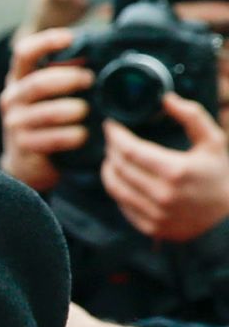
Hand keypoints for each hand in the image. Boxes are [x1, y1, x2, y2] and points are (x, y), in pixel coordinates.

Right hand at [0, 26, 93, 190]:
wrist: (27, 164)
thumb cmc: (47, 122)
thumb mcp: (48, 95)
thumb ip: (64, 73)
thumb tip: (97, 49)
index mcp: (18, 80)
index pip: (23, 52)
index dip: (45, 42)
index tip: (70, 37)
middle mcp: (12, 99)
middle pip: (38, 83)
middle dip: (70, 79)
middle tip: (90, 80)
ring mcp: (15, 124)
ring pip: (47, 112)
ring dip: (74, 110)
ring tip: (87, 111)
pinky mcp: (24, 146)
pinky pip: (52, 138)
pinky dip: (73, 135)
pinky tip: (83, 135)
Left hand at [100, 97, 228, 240]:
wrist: (228, 217)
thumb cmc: (219, 176)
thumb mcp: (213, 142)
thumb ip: (192, 116)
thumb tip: (167, 99)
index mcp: (176, 171)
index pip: (130, 150)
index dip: (115, 135)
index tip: (111, 125)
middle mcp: (163, 195)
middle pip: (120, 167)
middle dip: (111, 149)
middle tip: (112, 139)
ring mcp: (155, 214)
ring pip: (115, 187)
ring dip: (109, 168)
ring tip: (112, 156)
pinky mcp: (150, 227)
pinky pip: (122, 205)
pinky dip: (117, 188)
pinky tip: (121, 178)